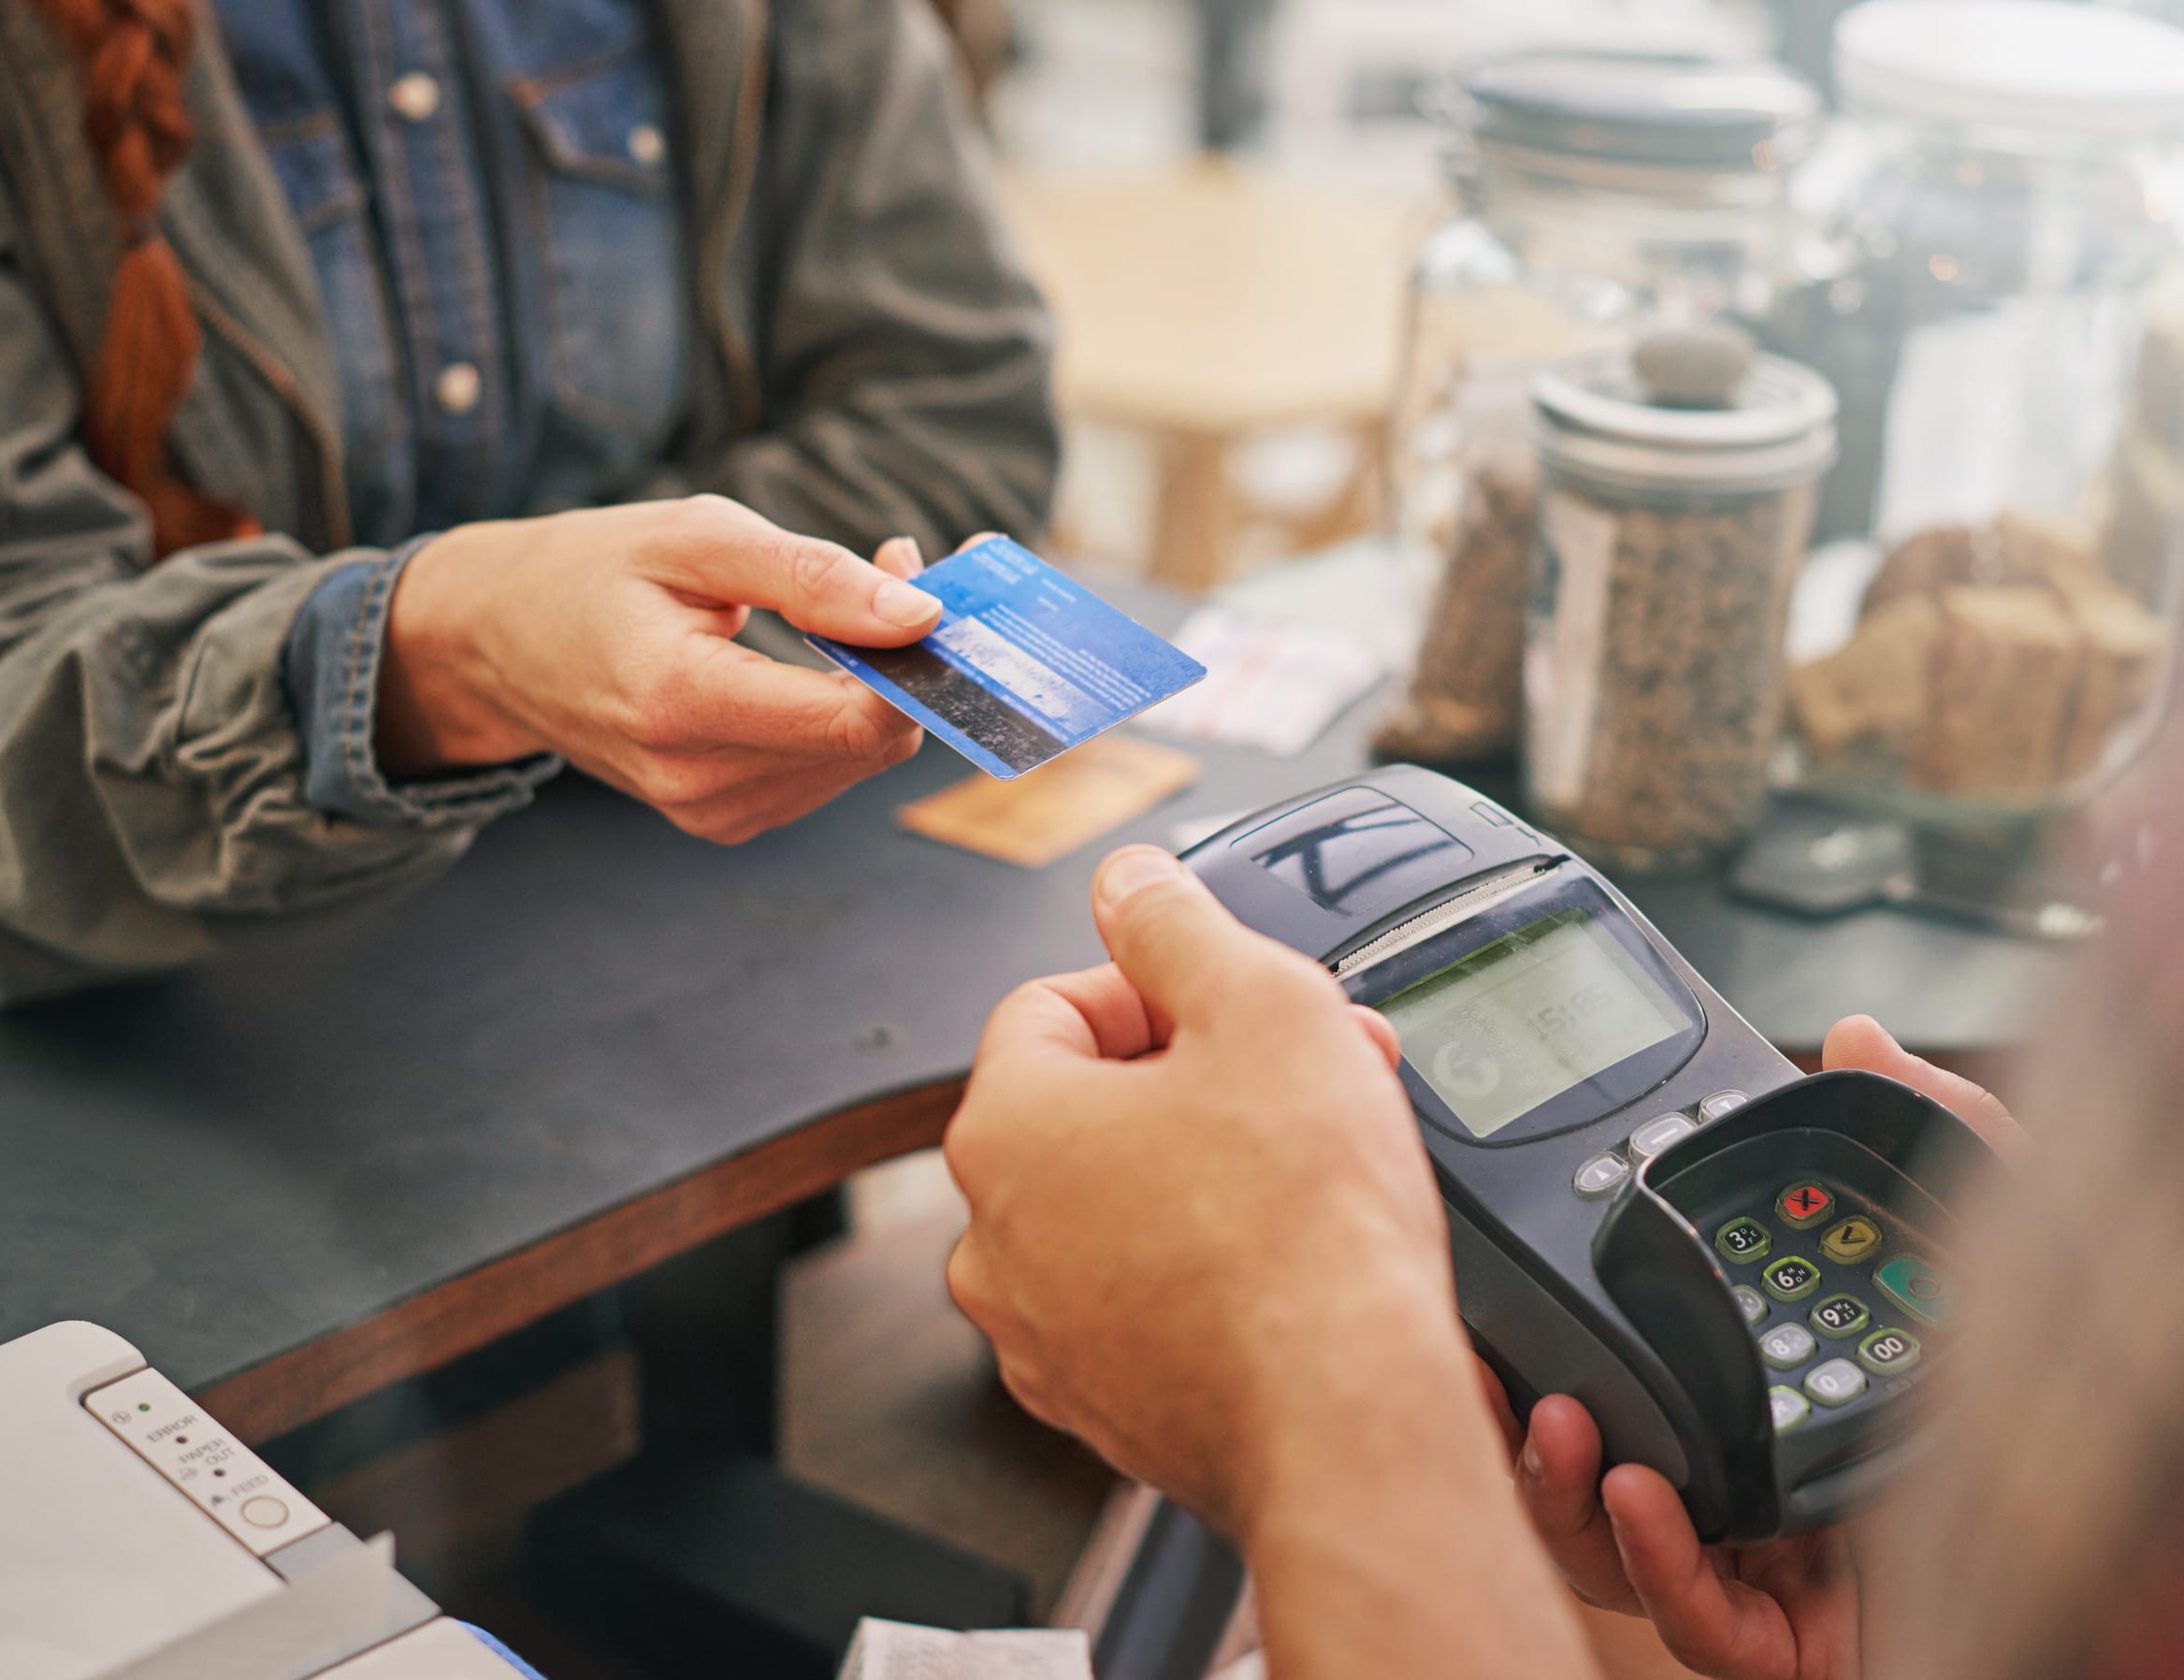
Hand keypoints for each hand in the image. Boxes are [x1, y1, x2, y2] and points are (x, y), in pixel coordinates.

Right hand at [377, 495, 938, 842]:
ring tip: (835, 608)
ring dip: (875, 688)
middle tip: (892, 565)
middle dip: (903, 661)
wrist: (496, 645)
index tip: (934, 585)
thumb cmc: (593, 572)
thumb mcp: (699, 538)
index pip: (852, 720)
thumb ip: (814, 577)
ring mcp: (707, 811)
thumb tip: (920, 612)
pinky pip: (824, 773)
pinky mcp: (721, 820)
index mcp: (679, 702)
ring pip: (858, 763)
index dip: (916, 659)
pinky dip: (839, 717)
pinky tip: (808, 665)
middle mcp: (695, 778)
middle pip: (868, 744)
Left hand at [943, 845, 1463, 1533]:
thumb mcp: (1259, 1004)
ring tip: (1311, 1159)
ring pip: (1121, 1204)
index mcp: (1004, 1129)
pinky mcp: (1108, 1404)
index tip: (1225, 1003)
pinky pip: (1146, 1295)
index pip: (1050, 1005)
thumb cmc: (1305, 1235)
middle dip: (1199, 1074)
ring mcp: (1046, 1334)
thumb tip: (1128, 882)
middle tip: (1298, 1074)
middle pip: (1089, 1107)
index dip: (1153, 986)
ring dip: (1208, 1164)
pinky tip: (1290, 1253)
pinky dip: (1206, 1263)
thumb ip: (1177, 924)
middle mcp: (996, 1241)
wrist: (1350, 1420)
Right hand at [1501, 1018, 2023, 1679]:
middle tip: (1491, 1359)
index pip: (1636, 1356)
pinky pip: (1694, 1623)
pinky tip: (1640, 1498)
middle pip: (1595, 1454)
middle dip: (1520, 1411)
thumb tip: (1860, 1039)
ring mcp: (1768, 1571)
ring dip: (1558, 1485)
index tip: (1503, 1283)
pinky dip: (1652, 1563)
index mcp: (1777, 1389)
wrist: (2150, 1552)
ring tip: (1558, 1422)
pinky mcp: (1792, 1649)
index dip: (1557, 1329)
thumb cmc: (2065, 1407)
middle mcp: (1755, 1479)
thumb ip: (1944, 1136)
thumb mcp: (2006, 1241)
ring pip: (1611, 1546)